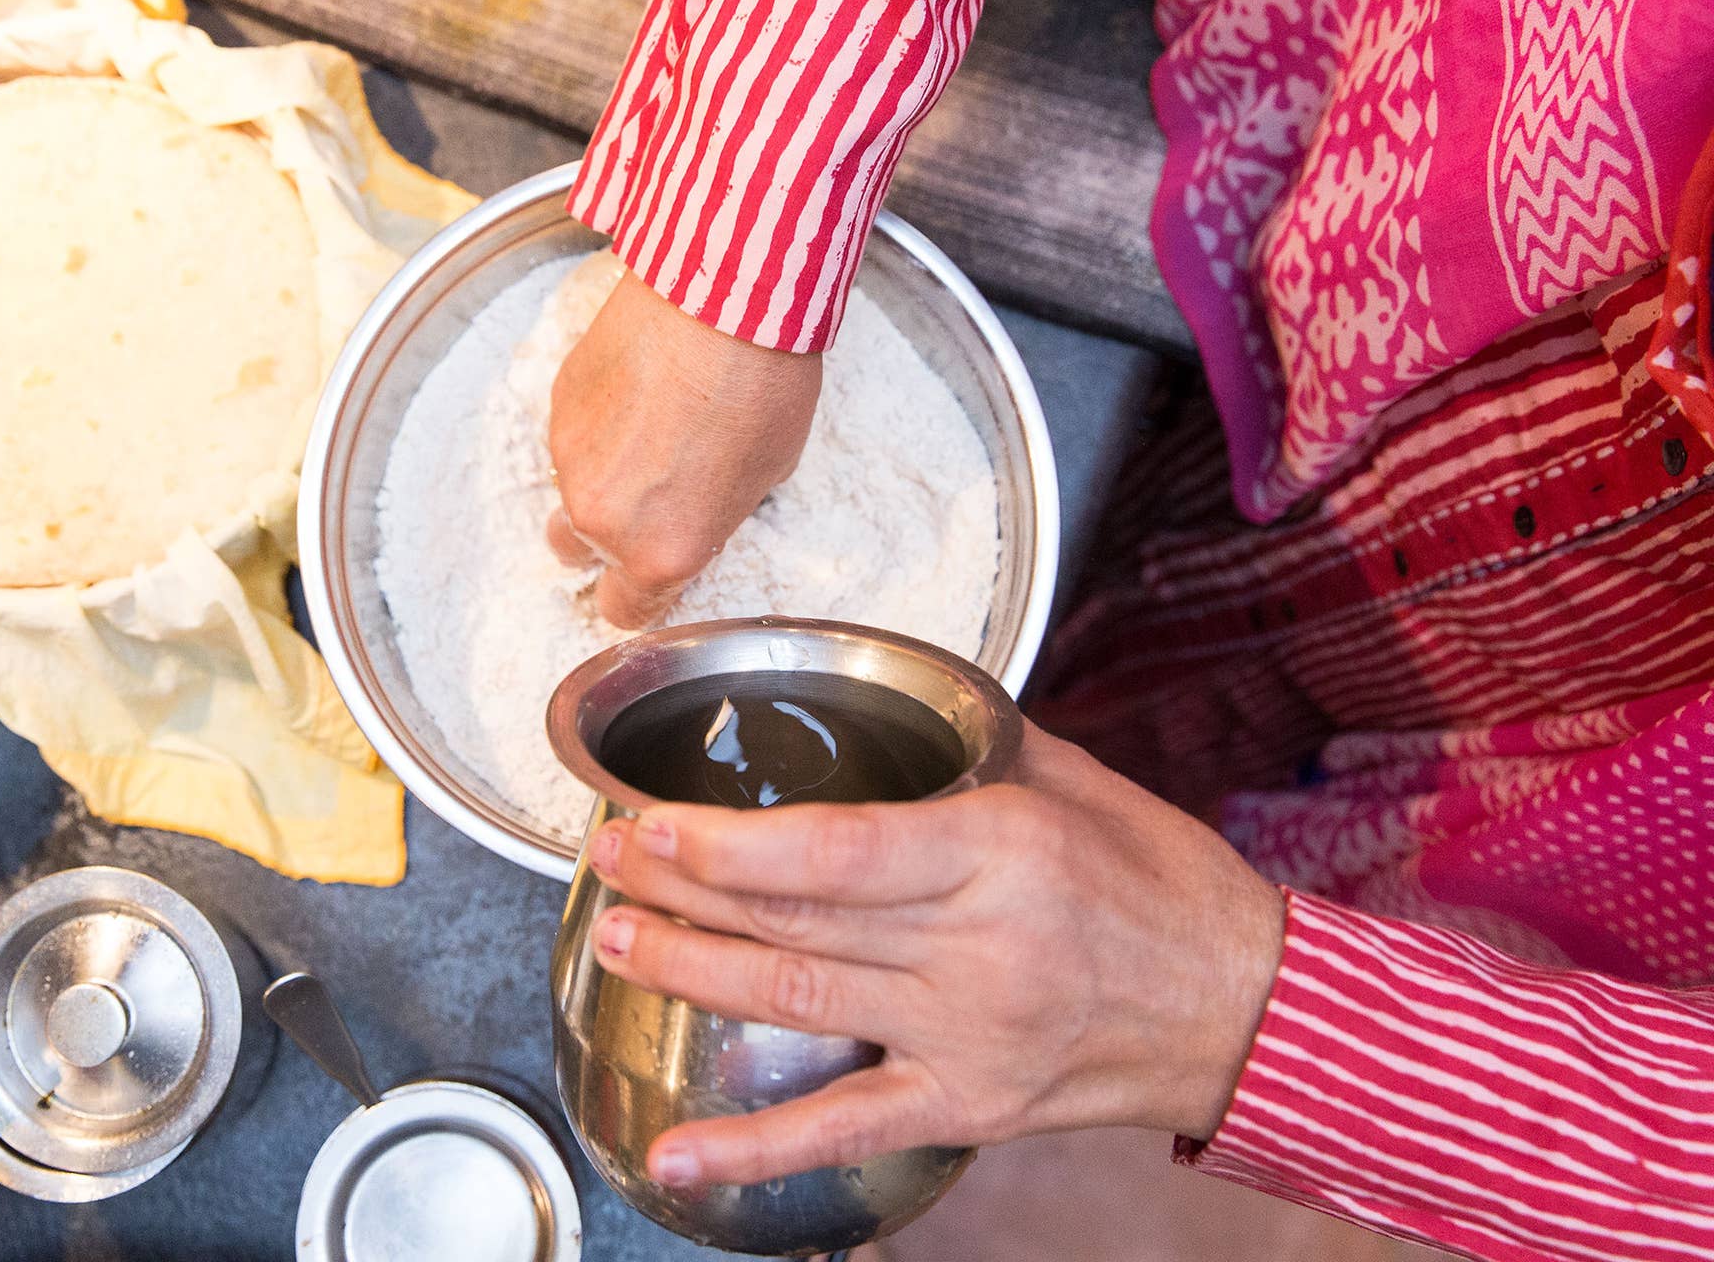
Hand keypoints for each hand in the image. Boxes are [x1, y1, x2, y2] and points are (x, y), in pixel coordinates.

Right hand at [547, 268, 821, 628]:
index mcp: (664, 551)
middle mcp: (604, 518)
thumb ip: (713, 515)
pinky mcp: (557, 405)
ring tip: (654, 426)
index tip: (652, 578)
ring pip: (573, 491)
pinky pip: (571, 437)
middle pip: (580, 554)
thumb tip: (696, 511)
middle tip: (652, 497)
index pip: (625, 613)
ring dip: (604, 474)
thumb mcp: (767, 474)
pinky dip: (598, 425)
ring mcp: (571, 460)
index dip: (639, 599)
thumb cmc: (763, 384)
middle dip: (609, 536)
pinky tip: (640, 388)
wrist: (724, 294)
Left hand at [582, 724, 1285, 1186]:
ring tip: (616, 943)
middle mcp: (974, 946)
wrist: (1247, 1008)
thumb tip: (885, 708)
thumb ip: (970, 745)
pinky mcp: (970, 1104)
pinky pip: (845, 1130)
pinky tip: (676, 1151)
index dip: (723, 842)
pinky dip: (754, 1149)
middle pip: (793, 919)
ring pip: (798, 1003)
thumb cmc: (1164, 882)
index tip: (652, 821)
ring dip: (692, 975)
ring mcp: (967, 1034)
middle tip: (610, 863)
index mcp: (996, 849)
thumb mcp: (1076, 780)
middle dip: (682, 891)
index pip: (830, 850)